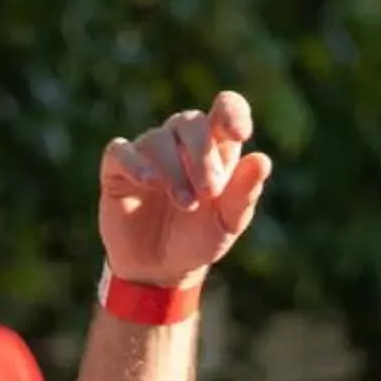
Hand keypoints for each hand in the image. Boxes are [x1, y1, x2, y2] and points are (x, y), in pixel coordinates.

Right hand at [97, 91, 272, 289]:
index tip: (239, 133)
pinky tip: (149, 183)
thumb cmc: (197, 241)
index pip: (225, 109)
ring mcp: (147, 153)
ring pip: (158, 138)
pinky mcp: (117, 169)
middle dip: (202, 154)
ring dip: (174, 170)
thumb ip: (244, 193)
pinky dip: (135, 163)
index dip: (232, 112)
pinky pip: (120, 151)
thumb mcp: (227, 223)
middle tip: (210, 192)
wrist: (159, 270)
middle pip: (190, 122)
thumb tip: (262, 160)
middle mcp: (180, 143)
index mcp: (215, 148)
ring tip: (185, 205)